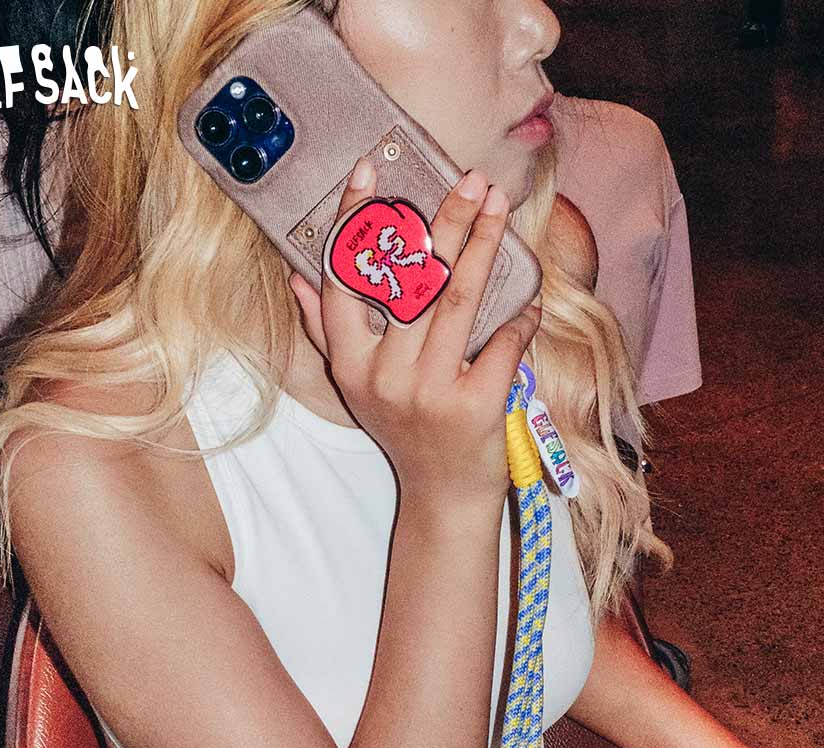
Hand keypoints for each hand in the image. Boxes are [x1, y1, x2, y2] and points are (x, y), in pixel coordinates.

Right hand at [289, 157, 541, 515]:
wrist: (443, 497)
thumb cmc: (404, 432)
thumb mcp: (357, 386)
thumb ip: (325, 331)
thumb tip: (297, 276)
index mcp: (352, 365)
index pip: (345, 280)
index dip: (354, 223)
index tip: (368, 175)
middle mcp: (385, 376)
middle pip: (412, 280)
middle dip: (444, 221)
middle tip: (469, 179)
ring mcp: (430, 391)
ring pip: (458, 300)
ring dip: (482, 245)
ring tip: (498, 206)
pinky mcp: (475, 406)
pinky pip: (502, 342)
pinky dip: (519, 316)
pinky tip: (527, 299)